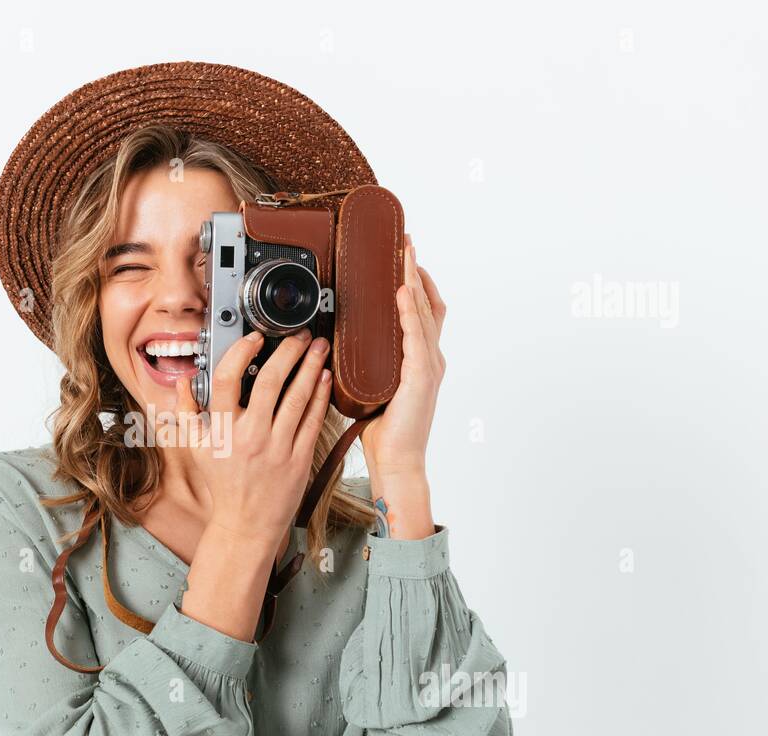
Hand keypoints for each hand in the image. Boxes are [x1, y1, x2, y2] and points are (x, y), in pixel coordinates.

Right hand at [175, 325, 332, 553]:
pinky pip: (312, 421)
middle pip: (269, 382)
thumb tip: (182, 383)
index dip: (241, 353)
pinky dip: (320, 397)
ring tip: (318, 347)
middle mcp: (250, 436)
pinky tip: (324, 379)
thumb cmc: (222, 485)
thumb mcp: (196, 450)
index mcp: (222, 431)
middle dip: (288, 352)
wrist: (246, 524)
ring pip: (297, 398)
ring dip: (310, 368)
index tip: (254, 338)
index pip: (226, 380)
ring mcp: (277, 448)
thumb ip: (186, 413)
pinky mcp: (299, 459)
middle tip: (298, 335)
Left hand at [360, 235, 446, 481]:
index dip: (414, 283)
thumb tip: (339, 350)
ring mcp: (428, 365)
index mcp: (419, 362)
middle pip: (426, 303)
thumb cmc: (383, 433)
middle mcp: (429, 358)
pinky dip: (408, 310)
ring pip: (422, 311)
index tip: (402, 259)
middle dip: (416, 270)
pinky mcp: (420, 375)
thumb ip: (365, 366)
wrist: (397, 462)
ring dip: (413, 279)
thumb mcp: (370, 389)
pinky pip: (415, 334)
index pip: (421, 312)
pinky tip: (400, 290)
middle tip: (406, 242)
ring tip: (404, 254)